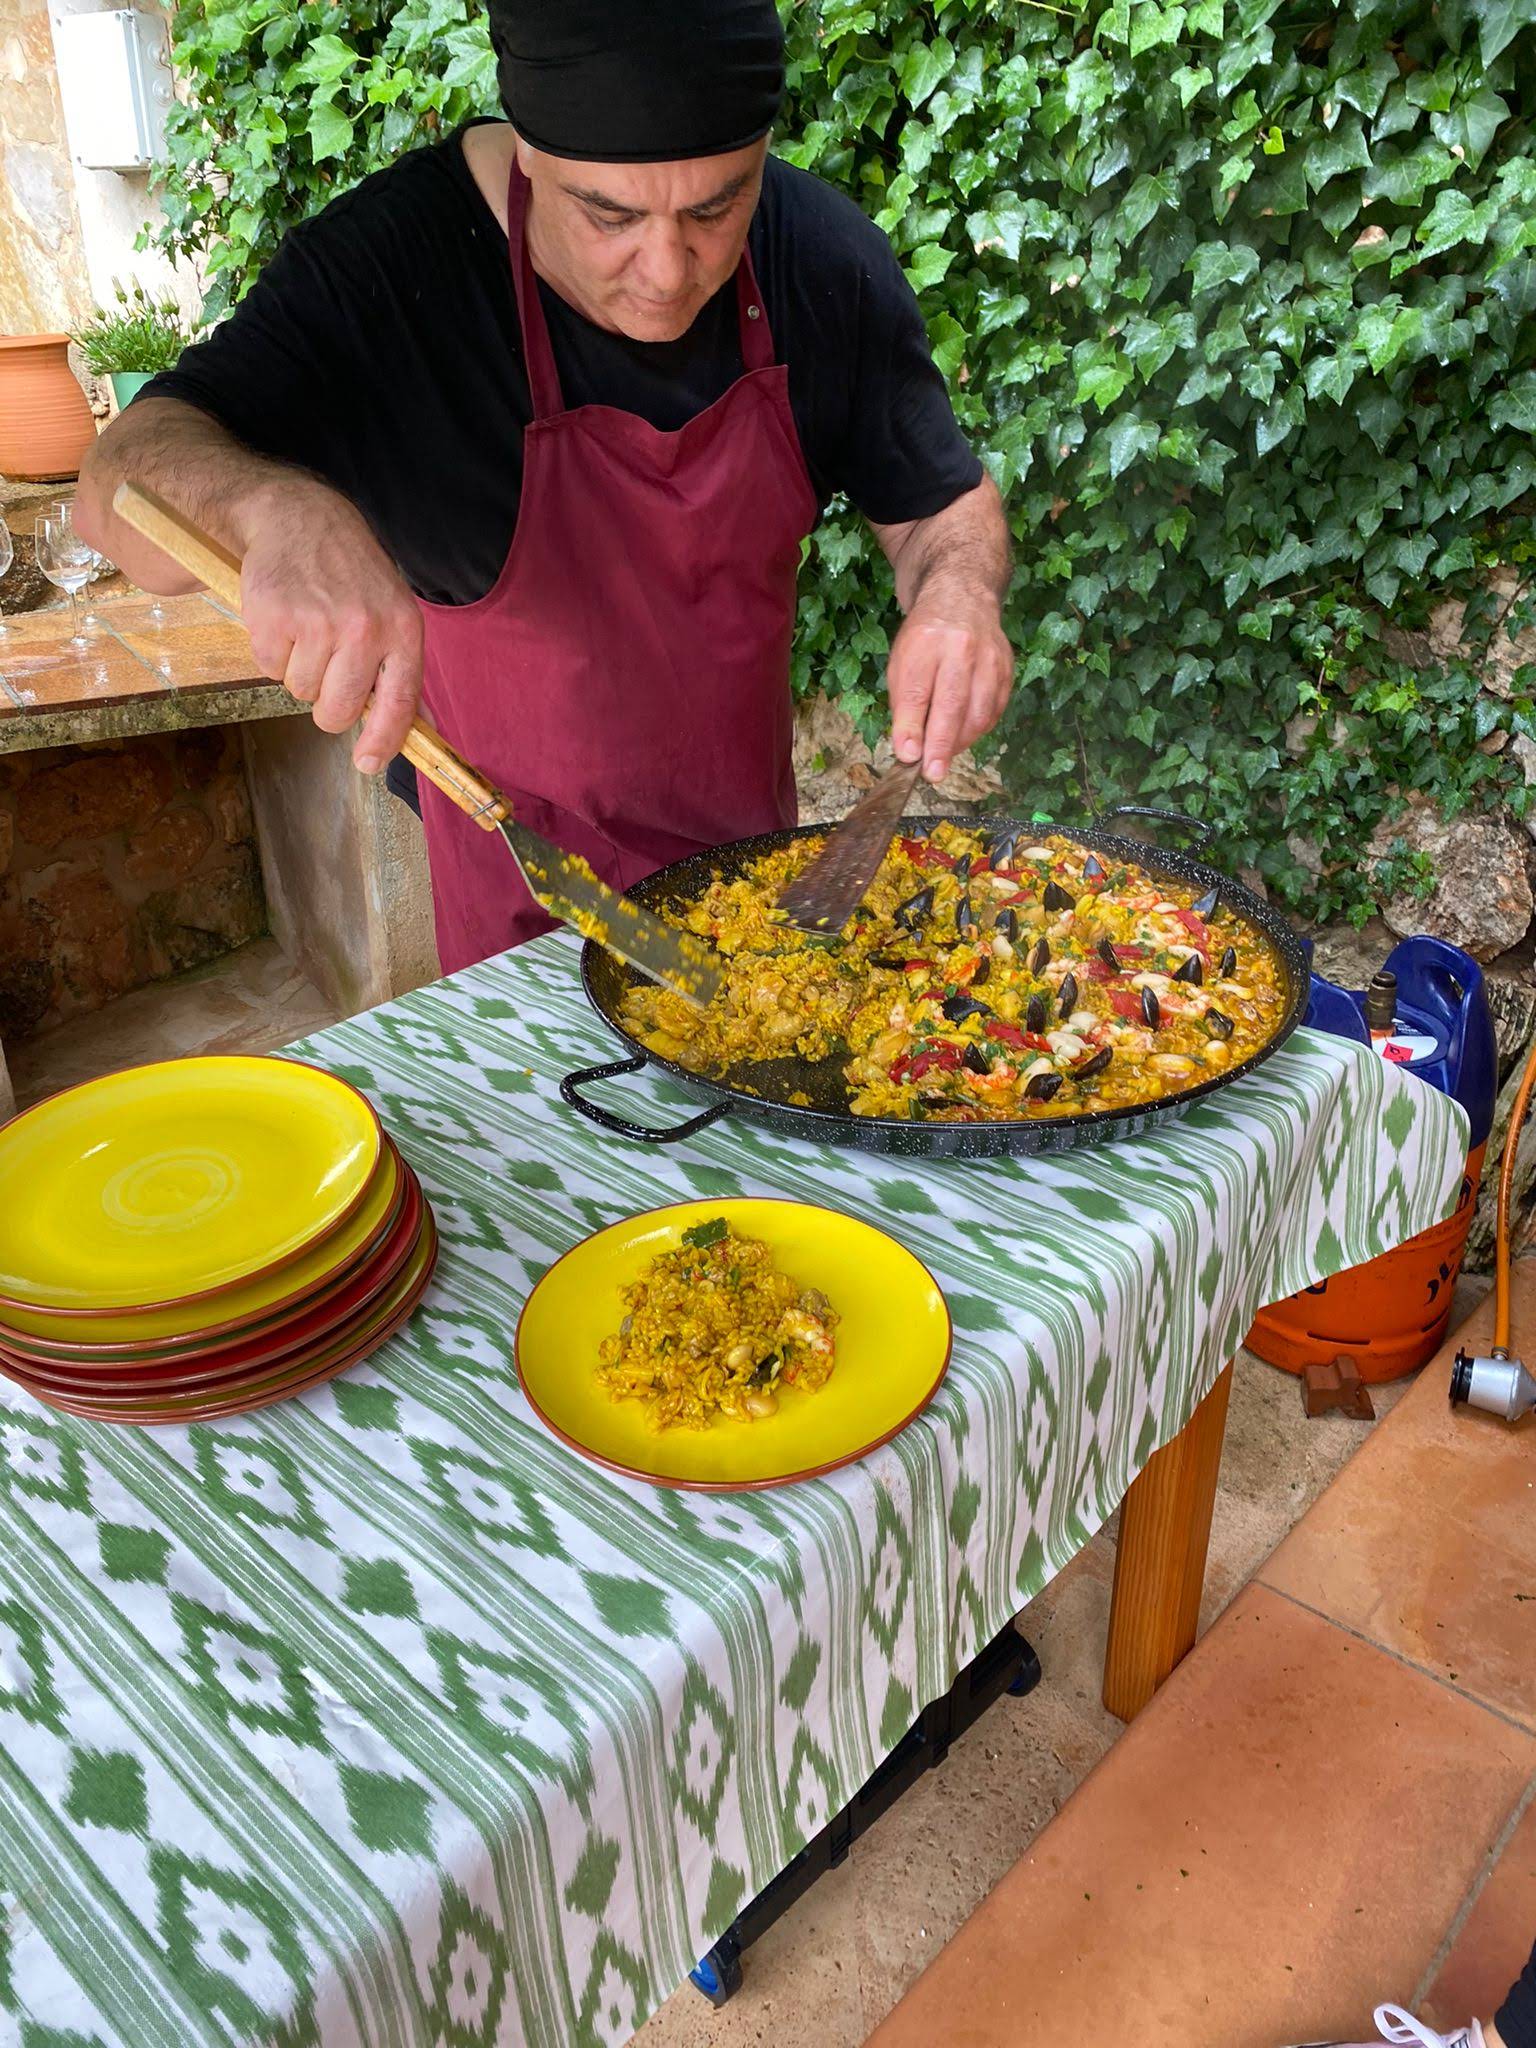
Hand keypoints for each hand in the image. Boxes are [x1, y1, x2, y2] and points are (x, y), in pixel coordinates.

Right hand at [233, 478, 422, 773]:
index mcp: (401, 628)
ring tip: (307, 630)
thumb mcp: (392, 610)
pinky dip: (272, 652)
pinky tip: (284, 619)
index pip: (398, 703)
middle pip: (339, 710)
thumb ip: (399, 668)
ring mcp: (317, 622)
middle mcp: (363, 627)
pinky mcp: (273, 617)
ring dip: (299, 671)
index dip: (382, 741)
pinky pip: (270, 668)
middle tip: (326, 675)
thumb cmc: (351, 576)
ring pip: (301, 691)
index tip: (368, 764)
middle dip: (329, 708)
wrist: (300, 519)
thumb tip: (416, 731)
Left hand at [887, 589, 1013, 785]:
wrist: (963, 601)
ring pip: (979, 712)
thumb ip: (904, 705)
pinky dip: (978, 730)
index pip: (918, 691)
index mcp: (926, 643)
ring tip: (944, 755)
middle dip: (942, 744)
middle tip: (933, 773)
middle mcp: (961, 648)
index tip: (909, 756)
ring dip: (961, 741)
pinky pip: (994, 711)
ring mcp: (989, 659)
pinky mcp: (1007, 670)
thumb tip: (908, 750)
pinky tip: (963, 735)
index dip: (913, 727)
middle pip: (953, 704)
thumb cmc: (925, 640)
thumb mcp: (901, 663)